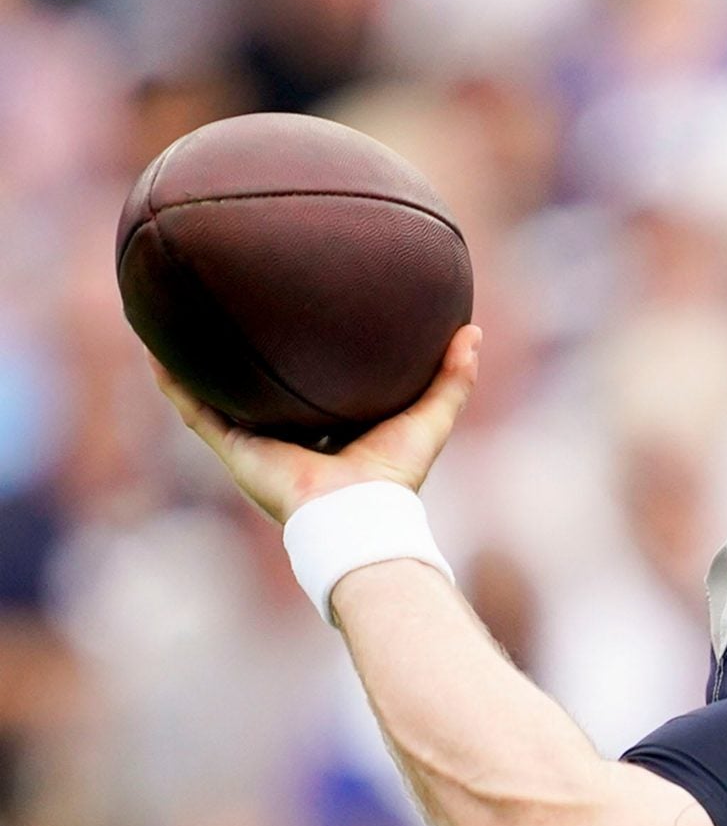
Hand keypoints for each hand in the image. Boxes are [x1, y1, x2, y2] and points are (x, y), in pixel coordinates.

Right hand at [153, 325, 480, 523]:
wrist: (357, 514)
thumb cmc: (395, 476)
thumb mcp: (430, 418)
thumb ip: (453, 378)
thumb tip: (472, 332)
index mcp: (329, 431)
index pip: (312, 389)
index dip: (305, 358)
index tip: (298, 319)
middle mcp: (288, 437)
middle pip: (259, 391)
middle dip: (244, 358)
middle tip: (232, 311)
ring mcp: (257, 444)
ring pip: (216, 397)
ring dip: (195, 364)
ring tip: (175, 324)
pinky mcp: (235, 450)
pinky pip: (194, 411)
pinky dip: (173, 383)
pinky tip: (154, 350)